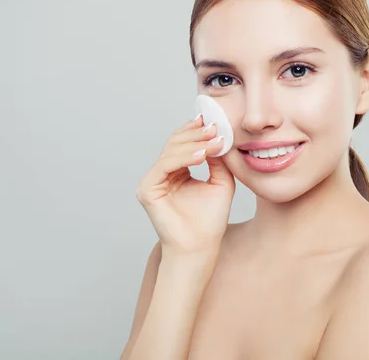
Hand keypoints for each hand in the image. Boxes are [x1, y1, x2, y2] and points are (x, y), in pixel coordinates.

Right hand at [136, 114, 235, 254]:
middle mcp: (163, 173)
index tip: (216, 120)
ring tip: (214, 141)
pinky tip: (201, 154)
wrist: (201, 247)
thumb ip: (218, 159)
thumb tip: (218, 136)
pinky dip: (184, 157)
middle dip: (197, 133)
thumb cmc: (210, 220)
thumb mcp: (221, 181)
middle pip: (176, 142)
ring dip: (195, 143)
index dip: (198, 130)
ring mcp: (153, 180)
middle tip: (216, 127)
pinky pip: (165, 165)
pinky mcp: (148, 189)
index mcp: (178, 171)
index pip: (185, 143)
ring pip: (171, 151)